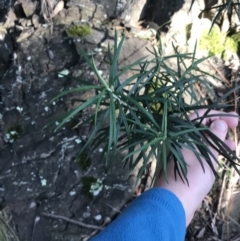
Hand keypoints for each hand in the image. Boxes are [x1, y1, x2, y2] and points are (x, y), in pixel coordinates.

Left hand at [154, 110, 238, 225]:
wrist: (174, 201)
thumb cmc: (191, 176)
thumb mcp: (207, 154)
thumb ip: (213, 137)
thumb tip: (218, 122)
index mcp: (180, 134)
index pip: (199, 116)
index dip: (217, 115)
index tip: (235, 118)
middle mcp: (178, 141)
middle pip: (200, 128)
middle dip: (218, 126)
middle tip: (236, 126)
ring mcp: (180, 153)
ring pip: (200, 142)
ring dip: (216, 141)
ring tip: (232, 144)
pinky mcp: (183, 165)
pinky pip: (198, 153)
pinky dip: (210, 152)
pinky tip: (222, 156)